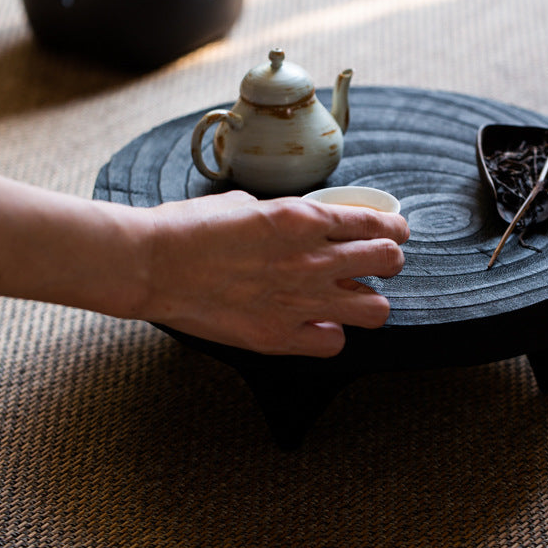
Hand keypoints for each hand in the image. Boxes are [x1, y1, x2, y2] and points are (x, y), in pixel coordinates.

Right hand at [142, 191, 408, 356]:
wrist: (152, 264)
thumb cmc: (189, 227)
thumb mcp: (247, 204)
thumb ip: (284, 216)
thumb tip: (300, 225)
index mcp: (304, 218)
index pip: (376, 222)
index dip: (394, 228)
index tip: (395, 231)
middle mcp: (312, 258)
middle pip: (388, 261)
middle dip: (389, 260)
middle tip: (378, 262)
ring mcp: (299, 300)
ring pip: (376, 309)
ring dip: (370, 301)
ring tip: (354, 298)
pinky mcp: (280, 335)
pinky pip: (335, 343)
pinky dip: (330, 334)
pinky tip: (316, 324)